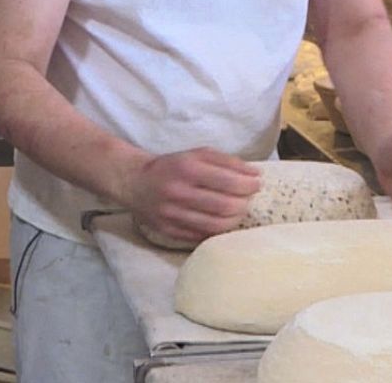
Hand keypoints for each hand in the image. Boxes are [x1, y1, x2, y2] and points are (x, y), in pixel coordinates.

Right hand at [123, 148, 259, 245]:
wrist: (135, 183)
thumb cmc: (172, 167)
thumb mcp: (196, 155)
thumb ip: (226, 161)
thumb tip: (254, 174)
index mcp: (187, 169)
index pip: (228, 181)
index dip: (249, 185)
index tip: (257, 183)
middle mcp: (178, 192)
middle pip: (225, 206)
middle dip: (244, 203)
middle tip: (248, 199)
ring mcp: (172, 215)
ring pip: (216, 226)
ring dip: (234, 219)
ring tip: (238, 211)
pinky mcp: (169, 231)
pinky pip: (202, 237)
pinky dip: (218, 231)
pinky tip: (221, 221)